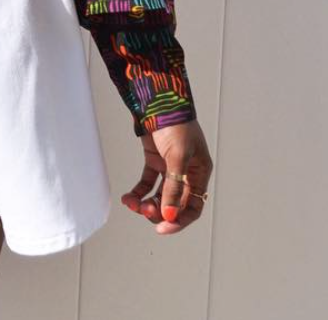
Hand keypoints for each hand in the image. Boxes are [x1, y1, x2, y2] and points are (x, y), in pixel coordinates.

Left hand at [120, 118, 212, 234]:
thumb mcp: (178, 157)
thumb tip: (169, 214)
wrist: (157, 100)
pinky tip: (128, 197)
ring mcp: (170, 167)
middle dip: (159, 211)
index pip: (193, 206)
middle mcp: (186, 173)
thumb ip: (174, 187)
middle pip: (174, 203)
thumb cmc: (176, 125)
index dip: (179, 220)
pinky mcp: (155, 160)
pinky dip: (138, 191)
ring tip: (132, 204)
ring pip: (160, 195)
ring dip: (147, 203)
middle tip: (144, 212)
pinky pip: (147, 183)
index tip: (162, 228)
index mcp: (199, 173)